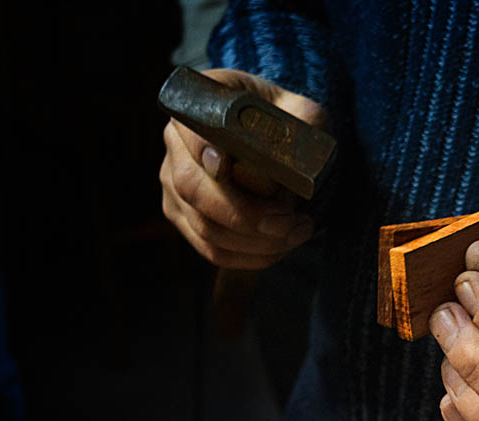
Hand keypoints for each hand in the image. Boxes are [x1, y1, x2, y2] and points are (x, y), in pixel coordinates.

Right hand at [159, 69, 326, 269]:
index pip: (190, 130)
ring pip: (206, 228)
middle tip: (288, 221)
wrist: (276, 140)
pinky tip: (281, 247)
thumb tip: (294, 162)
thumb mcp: (303, 113)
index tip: (225, 167)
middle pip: (192, 189)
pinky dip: (250, 257)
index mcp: (201, 105)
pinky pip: (213, 250)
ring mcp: (174, 186)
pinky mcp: (185, 219)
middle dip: (245, 215)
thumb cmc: (286, 122)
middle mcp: (177, 145)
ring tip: (298, 231)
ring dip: (257, 242)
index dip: (202, 151)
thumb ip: (302, 126)